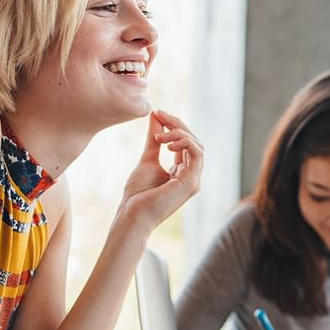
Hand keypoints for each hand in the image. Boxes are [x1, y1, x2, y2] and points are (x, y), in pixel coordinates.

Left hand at [118, 110, 203, 228]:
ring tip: (159, 134)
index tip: (157, 114)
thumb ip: (155, 140)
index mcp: (183, 172)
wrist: (132, 215)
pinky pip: (197, 153)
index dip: (174, 126)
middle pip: (194, 141)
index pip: (187, 143)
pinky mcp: (191, 182)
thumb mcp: (147, 159)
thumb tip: (156, 117)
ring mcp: (194, 180)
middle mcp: (192, 176)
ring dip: (179, 132)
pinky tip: (166, 142)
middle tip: (160, 114)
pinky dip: (184, 142)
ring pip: (197, 145)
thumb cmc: (138, 194)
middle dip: (178, 125)